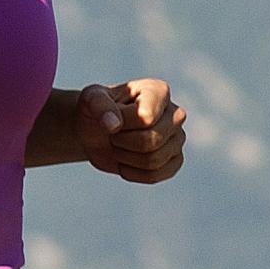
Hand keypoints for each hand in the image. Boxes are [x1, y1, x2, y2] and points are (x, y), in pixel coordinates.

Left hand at [69, 76, 187, 184]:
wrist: (96, 131)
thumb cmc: (97, 109)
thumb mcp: (91, 100)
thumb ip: (100, 106)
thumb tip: (114, 125)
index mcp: (159, 92)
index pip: (145, 118)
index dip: (122, 125)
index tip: (112, 118)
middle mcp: (175, 114)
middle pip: (151, 141)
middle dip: (122, 143)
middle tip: (113, 135)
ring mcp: (178, 138)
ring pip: (153, 161)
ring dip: (124, 158)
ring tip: (118, 146)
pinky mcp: (175, 160)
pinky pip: (155, 176)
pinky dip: (132, 173)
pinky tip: (124, 162)